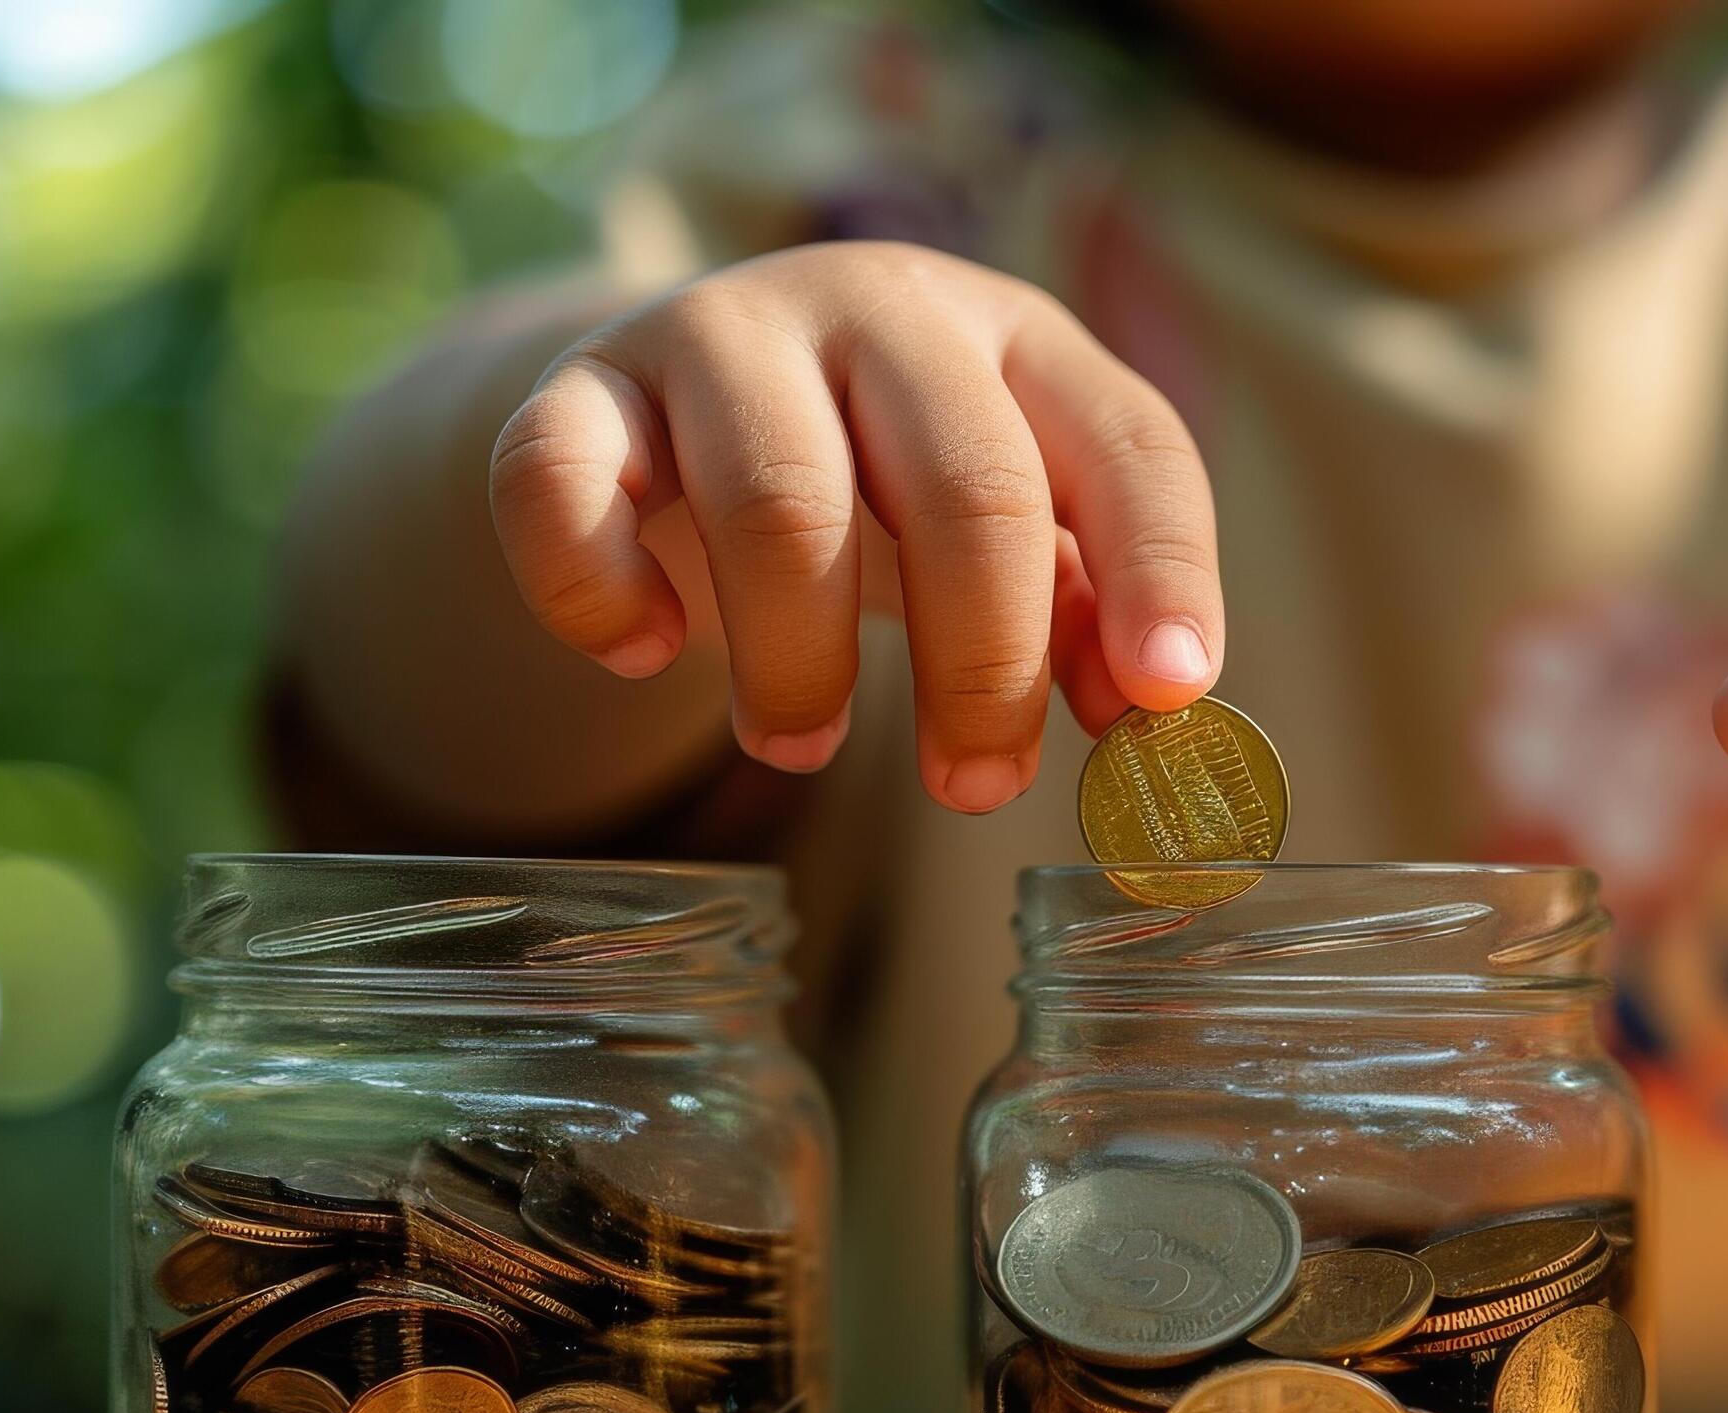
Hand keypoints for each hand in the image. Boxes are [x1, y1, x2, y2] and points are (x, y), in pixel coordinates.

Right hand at [488, 242, 1221, 810]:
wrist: (685, 392)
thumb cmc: (887, 477)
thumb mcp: (1010, 522)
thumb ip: (1083, 609)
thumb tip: (1148, 716)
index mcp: (1017, 339)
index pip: (1128, 443)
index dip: (1163, 573)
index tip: (1165, 701)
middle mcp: (878, 311)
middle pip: (967, 488)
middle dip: (983, 665)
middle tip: (978, 786)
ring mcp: (720, 335)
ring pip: (779, 502)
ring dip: (803, 661)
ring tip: (808, 743)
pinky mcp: (581, 386)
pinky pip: (561, 483)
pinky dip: (602, 591)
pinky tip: (648, 652)